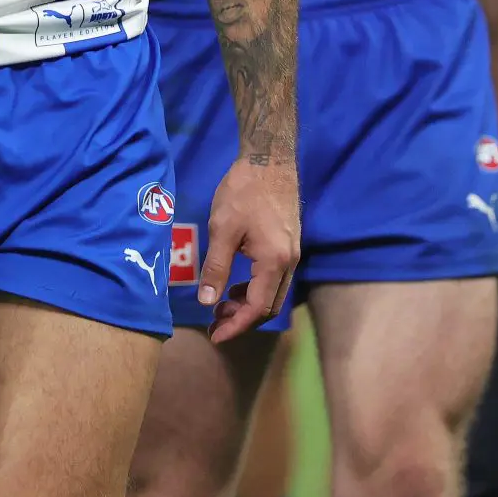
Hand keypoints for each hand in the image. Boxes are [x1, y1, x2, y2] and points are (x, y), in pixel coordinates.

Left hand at [201, 157, 299, 343]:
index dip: (236, 326)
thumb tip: (206, 302)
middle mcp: (289, 263)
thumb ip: (216, 268)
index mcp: (274, 262)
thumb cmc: (243, 192)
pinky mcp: (288, 245)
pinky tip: (235, 284)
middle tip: (214, 323)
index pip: (257, 308)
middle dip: (242, 319)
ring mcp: (292, 254)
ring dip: (248, 304)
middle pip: (269, 307)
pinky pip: (274, 279)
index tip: (215, 336)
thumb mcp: (223, 229)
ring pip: (273, 294)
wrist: (269, 160)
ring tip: (220, 305)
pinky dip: (255, 288)